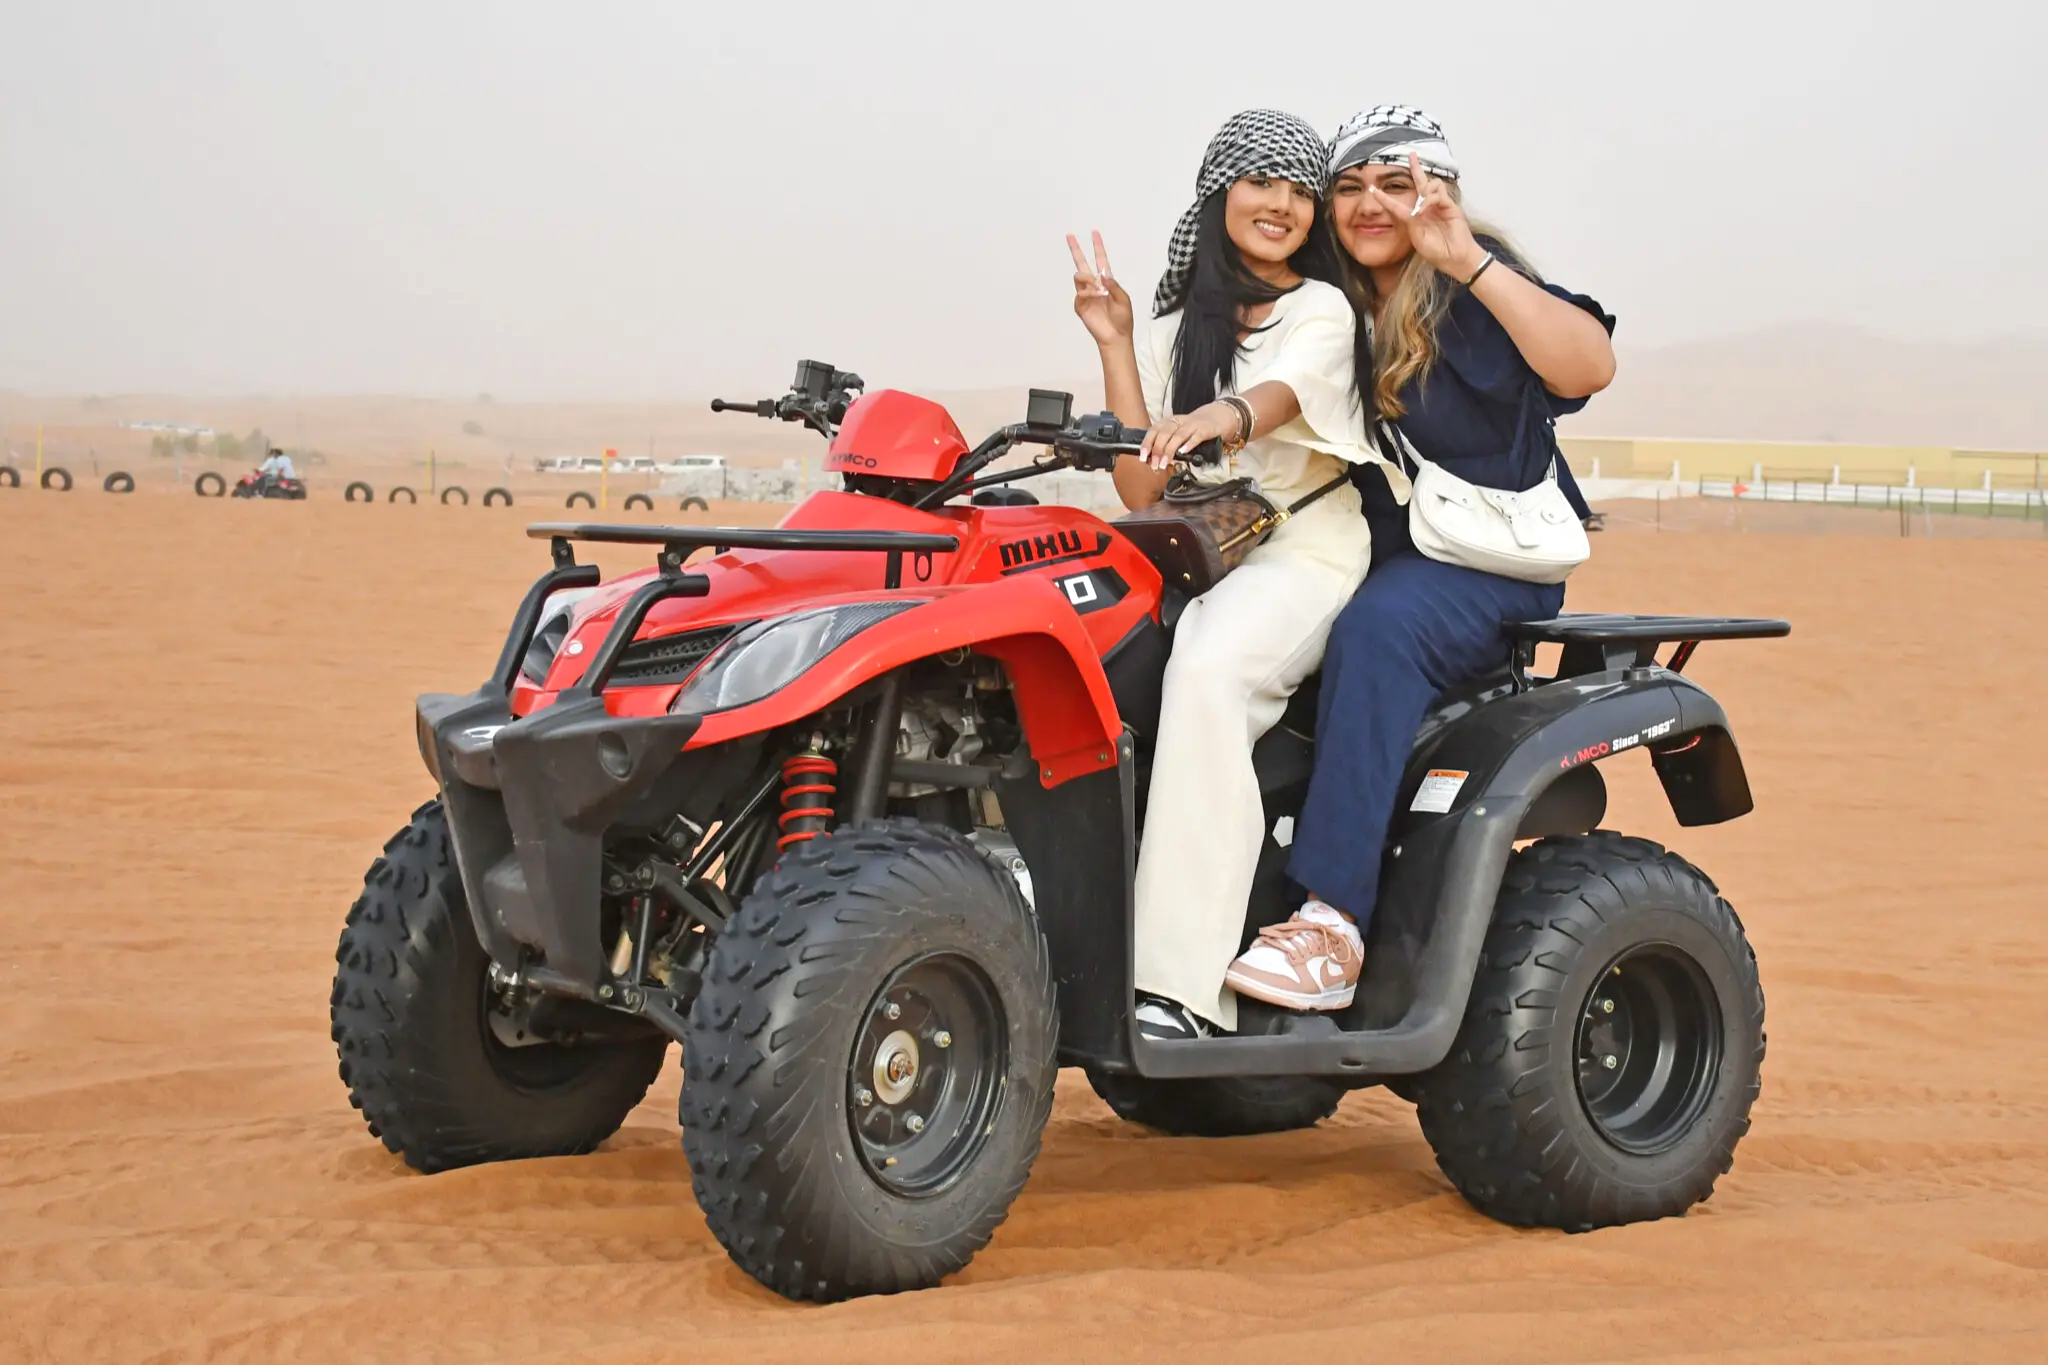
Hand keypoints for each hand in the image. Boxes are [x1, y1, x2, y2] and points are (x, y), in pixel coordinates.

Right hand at [1068, 230, 1133, 346]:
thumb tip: (1101, 275)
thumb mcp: (1124, 298)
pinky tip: (1095, 297)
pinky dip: (1088, 293)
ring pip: (1079, 276)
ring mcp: (1086, 295)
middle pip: (1082, 263)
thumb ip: (1113, 285)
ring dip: (1087, 279)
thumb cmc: (1123, 318)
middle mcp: (1094, 285)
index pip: (1100, 260)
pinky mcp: (1080, 305)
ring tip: (1097, 289)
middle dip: (1076, 249)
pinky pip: (1079, 293)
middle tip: (1069, 236)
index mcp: (1106, 281)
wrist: (1116, 336)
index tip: (1094, 232)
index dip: (1098, 246)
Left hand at [1138, 402, 1237, 470]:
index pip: (1154, 431)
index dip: (1147, 443)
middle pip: (1164, 434)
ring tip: (1164, 463)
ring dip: (1169, 451)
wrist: (1217, 417)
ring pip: (1178, 436)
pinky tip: (1183, 453)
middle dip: (1157, 450)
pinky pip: (1196, 437)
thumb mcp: (1178, 434)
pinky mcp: (1205, 429)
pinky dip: (1188, 444)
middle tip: (1154, 465)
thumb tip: (1154, 462)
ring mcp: (1192, 425)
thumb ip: (1167, 446)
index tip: (1143, 457)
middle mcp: (1179, 422)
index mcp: (1169, 422)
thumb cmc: (1194, 430)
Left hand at [1369, 152, 1488, 282]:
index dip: (1385, 197)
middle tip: (1411, 155)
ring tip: (1421, 210)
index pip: (1398, 203)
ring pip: (1430, 185)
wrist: (1454, 258)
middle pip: (1420, 182)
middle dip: (1415, 168)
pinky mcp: (1450, 206)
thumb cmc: (1436, 251)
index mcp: (1415, 217)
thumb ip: (1412, 222)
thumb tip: (1414, 208)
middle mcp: (1427, 208)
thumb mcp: (1417, 238)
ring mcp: (1439, 205)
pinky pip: (1438, 195)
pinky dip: (1430, 200)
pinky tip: (1425, 210)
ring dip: (1423, 194)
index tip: (1372, 189)